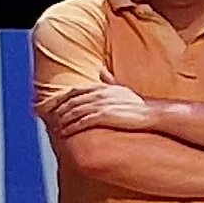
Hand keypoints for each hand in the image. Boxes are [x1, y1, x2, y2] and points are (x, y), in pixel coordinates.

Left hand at [40, 81, 157, 135]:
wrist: (151, 114)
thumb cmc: (136, 104)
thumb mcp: (120, 89)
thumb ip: (108, 80)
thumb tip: (100, 68)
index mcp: (102, 87)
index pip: (75, 91)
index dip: (62, 100)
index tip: (54, 108)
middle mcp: (99, 94)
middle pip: (71, 102)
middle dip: (59, 112)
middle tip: (52, 121)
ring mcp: (101, 105)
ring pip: (74, 113)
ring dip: (63, 122)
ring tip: (56, 130)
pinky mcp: (104, 116)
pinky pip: (82, 122)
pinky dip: (71, 128)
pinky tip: (66, 134)